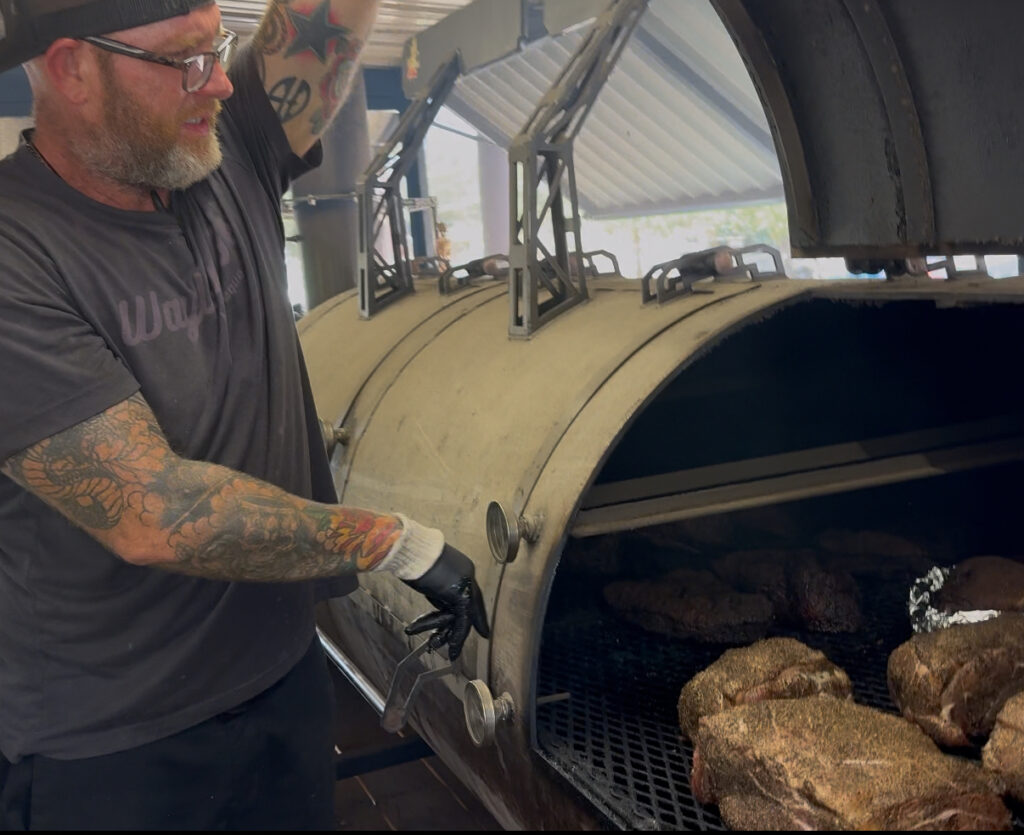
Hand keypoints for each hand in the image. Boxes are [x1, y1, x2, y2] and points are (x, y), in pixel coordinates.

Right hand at [403, 544, 489, 660]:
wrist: (413, 550)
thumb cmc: (415, 557)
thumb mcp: (430, 574)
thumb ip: (439, 588)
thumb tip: (438, 598)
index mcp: (462, 568)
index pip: (469, 592)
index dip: (472, 607)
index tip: (473, 618)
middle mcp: (468, 575)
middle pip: (474, 603)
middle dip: (477, 621)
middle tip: (485, 633)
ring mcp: (467, 585)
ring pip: (465, 616)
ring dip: (455, 636)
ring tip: (452, 652)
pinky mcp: (461, 595)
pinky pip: (462, 621)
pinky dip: (456, 637)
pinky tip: (453, 649)